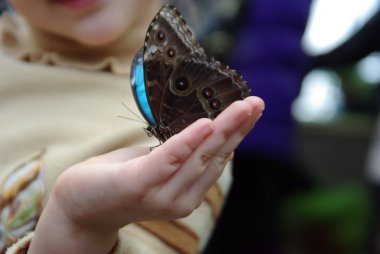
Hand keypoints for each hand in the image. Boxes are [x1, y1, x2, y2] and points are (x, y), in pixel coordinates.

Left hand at [28, 96, 263, 253]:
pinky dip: (188, 142)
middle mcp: (181, 198)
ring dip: (222, 129)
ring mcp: (161, 194)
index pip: (218, 159)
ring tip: (241, 107)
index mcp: (187, 191)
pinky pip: (169, 159)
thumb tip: (206, 130)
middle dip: (238, 127)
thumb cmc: (121, 179)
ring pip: (198, 156)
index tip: (252, 110)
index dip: (237, 134)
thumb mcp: (157, 165)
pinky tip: (205, 125)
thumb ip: (182, 154)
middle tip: (257, 103)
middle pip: (214, 156)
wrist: (80, 205)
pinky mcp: (139, 185)